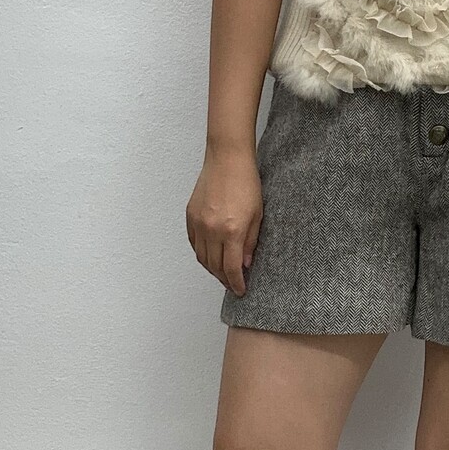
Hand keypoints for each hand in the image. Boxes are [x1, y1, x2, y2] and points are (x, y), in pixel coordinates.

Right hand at [186, 149, 262, 296]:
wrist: (228, 159)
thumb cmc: (247, 183)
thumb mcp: (258, 215)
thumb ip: (250, 242)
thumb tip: (244, 264)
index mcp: (231, 231)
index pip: (231, 268)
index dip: (236, 283)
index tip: (241, 290)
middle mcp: (212, 230)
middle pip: (214, 266)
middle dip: (224, 279)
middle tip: (233, 284)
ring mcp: (198, 223)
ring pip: (202, 257)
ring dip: (212, 269)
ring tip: (223, 273)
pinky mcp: (190, 215)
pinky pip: (194, 243)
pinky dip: (202, 253)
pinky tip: (211, 256)